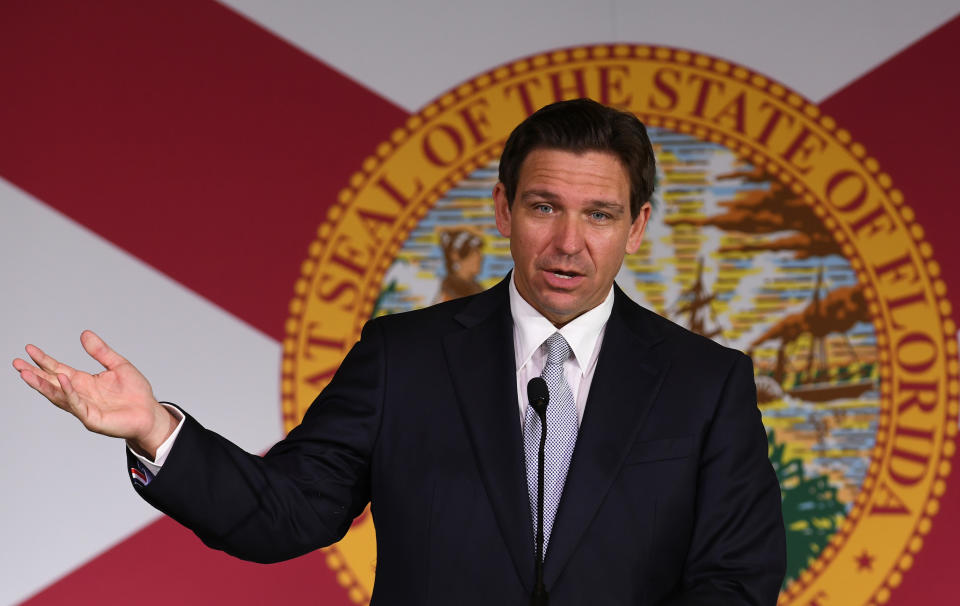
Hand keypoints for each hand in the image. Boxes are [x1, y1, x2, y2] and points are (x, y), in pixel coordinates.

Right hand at [12, 330, 175, 457]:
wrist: (150, 414)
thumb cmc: (136, 393)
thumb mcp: (118, 365)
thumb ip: (101, 352)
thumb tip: (84, 334)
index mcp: (84, 382)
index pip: (58, 369)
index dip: (44, 360)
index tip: (29, 349)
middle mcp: (80, 395)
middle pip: (52, 383)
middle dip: (34, 374)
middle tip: (17, 363)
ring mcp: (84, 408)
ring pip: (59, 396)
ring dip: (43, 385)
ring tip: (27, 373)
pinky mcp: (92, 419)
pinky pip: (77, 404)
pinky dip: (69, 392)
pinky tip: (62, 380)